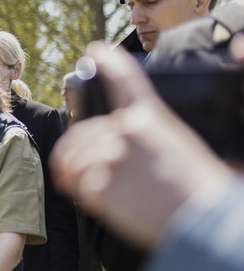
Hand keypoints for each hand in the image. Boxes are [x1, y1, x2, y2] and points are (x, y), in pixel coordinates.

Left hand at [51, 42, 232, 248]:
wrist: (206, 221)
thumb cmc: (198, 188)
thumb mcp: (178, 146)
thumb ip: (146, 138)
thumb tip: (124, 144)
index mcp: (152, 117)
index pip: (127, 80)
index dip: (110, 62)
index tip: (96, 50)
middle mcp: (128, 129)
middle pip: (80, 134)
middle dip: (69, 152)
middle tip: (65, 170)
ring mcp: (114, 155)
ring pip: (74, 160)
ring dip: (69, 174)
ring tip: (71, 185)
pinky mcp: (103, 183)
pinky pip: (80, 186)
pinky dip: (83, 196)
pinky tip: (97, 204)